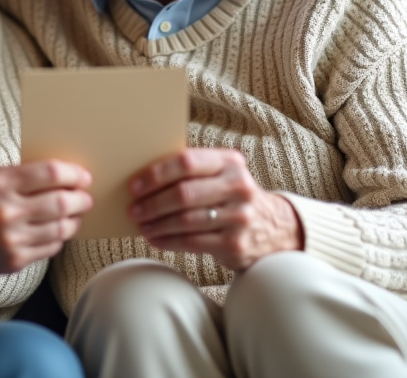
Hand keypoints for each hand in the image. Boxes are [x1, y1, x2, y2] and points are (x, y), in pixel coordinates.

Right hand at [0, 160, 92, 281]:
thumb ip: (20, 173)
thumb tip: (63, 173)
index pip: (50, 173)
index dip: (74, 174)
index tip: (83, 177)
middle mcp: (6, 211)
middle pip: (61, 202)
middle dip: (81, 199)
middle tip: (85, 197)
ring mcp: (11, 238)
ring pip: (61, 228)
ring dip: (75, 220)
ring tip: (76, 214)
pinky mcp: (15, 260)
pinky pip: (52, 247)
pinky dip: (60, 237)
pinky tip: (59, 230)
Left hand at [129, 148, 301, 271]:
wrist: (272, 227)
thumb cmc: (230, 196)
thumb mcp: (221, 174)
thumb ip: (192, 170)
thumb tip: (142, 176)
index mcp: (230, 162)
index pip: (187, 162)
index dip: (157, 174)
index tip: (135, 185)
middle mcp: (238, 187)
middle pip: (184, 193)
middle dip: (153, 203)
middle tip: (134, 210)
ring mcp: (239, 217)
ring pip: (186, 220)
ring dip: (157, 225)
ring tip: (142, 226)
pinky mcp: (235, 244)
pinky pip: (192, 243)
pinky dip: (168, 241)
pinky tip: (155, 239)